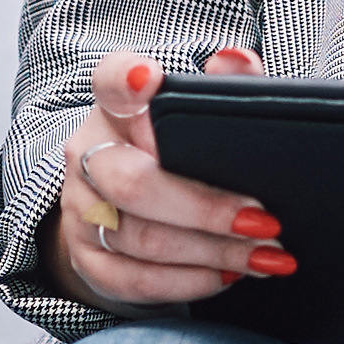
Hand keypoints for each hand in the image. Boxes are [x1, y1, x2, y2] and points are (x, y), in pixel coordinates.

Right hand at [45, 46, 285, 308]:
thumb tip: (237, 61)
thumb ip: (224, 83)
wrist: (121, 207)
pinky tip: (226, 277)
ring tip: (263, 255)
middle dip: (204, 209)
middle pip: (133, 183)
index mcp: (115, 107)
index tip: (148, 76)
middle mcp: (86, 155)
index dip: (125, 80)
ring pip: (140, 238)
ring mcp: (80, 210)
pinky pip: (133, 280)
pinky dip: (187, 282)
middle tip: (264, 221)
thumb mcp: (197, 115)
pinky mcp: (86, 258)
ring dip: (210, 252)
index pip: (110, 83)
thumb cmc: (173, 152)